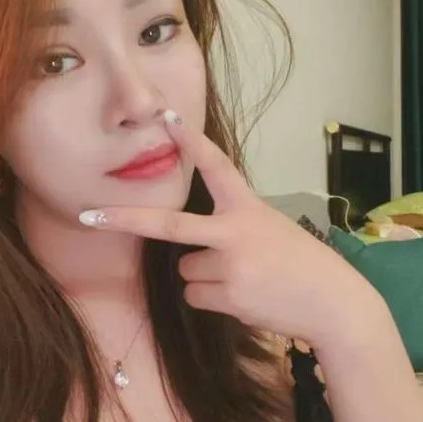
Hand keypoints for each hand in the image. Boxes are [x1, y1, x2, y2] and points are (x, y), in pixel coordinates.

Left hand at [79, 110, 384, 348]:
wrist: (332, 303)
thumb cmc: (301, 263)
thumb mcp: (271, 229)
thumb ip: (233, 225)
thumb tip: (190, 246)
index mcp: (248, 207)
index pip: (217, 168)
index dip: (192, 143)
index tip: (169, 118)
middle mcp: (235, 231)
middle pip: (169, 226)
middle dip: (126, 220)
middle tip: (90, 214)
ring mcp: (230, 265)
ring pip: (185, 270)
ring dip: (205, 278)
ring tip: (245, 281)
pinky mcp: (228, 296)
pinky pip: (196, 296)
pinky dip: (212, 299)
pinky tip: (245, 297)